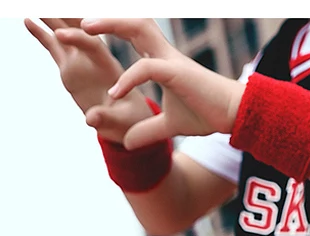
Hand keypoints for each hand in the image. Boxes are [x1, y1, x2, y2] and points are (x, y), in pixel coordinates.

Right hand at [24, 17, 151, 142]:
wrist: (127, 118)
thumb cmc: (129, 118)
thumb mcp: (121, 120)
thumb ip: (105, 118)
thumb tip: (90, 119)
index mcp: (109, 66)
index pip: (92, 46)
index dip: (77, 39)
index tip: (60, 34)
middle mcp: (93, 58)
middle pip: (78, 29)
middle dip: (64, 15)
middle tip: (43, 4)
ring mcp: (80, 60)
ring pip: (64, 33)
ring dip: (50, 17)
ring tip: (34, 5)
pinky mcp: (70, 66)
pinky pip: (54, 47)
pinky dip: (42, 34)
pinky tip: (28, 21)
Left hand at [80, 18, 242, 148]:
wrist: (233, 116)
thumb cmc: (205, 115)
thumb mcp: (169, 126)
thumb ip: (146, 132)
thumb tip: (127, 143)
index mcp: (160, 60)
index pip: (130, 34)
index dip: (109, 26)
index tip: (83, 29)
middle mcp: (163, 54)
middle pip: (130, 22)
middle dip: (103, 17)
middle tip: (76, 20)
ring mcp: (170, 60)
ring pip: (137, 28)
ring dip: (110, 24)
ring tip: (84, 30)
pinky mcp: (177, 73)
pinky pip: (147, 69)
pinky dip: (128, 79)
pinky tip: (113, 93)